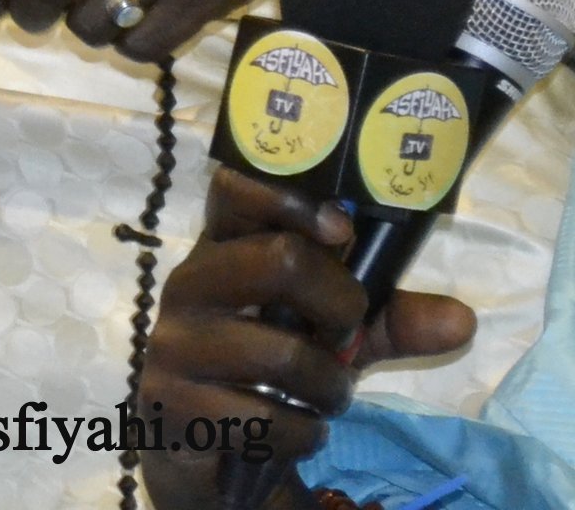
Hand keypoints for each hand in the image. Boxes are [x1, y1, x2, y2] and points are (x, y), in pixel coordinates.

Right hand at [137, 167, 476, 508]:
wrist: (205, 445)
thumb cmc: (269, 368)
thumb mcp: (330, 336)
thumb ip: (389, 320)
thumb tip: (462, 320)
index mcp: (222, 250)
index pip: (235, 189)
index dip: (290, 196)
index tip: (340, 230)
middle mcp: (189, 285)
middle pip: (281, 260)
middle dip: (340, 306)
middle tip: (341, 336)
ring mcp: (174, 344)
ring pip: (283, 353)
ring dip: (328, 388)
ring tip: (322, 396)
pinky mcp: (172, 404)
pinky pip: (267, 419)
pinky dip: (303, 434)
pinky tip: (292, 430)